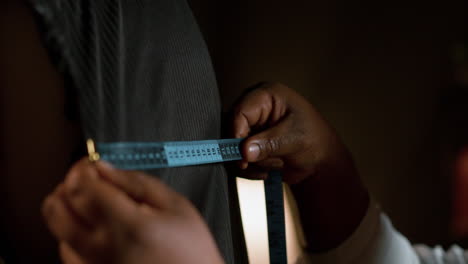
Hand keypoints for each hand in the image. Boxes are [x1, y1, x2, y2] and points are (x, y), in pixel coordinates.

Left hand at [42, 158, 223, 263]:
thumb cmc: (191, 250)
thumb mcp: (176, 205)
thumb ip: (138, 183)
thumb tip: (107, 168)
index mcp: (129, 225)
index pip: (84, 188)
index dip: (81, 169)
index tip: (91, 163)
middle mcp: (105, 248)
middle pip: (59, 209)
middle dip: (66, 185)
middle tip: (82, 177)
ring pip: (58, 231)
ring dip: (65, 208)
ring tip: (84, 199)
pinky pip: (66, 253)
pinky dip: (68, 233)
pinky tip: (87, 226)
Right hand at [231, 83, 368, 250]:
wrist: (320, 161)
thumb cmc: (314, 141)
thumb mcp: (294, 139)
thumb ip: (268, 144)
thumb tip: (244, 151)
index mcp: (267, 95)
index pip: (240, 111)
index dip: (237, 133)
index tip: (242, 155)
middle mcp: (255, 108)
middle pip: (231, 129)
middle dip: (244, 151)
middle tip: (254, 164)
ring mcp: (250, 127)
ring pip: (232, 147)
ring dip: (250, 163)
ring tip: (272, 165)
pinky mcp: (248, 144)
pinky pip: (236, 159)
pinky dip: (249, 170)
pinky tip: (267, 171)